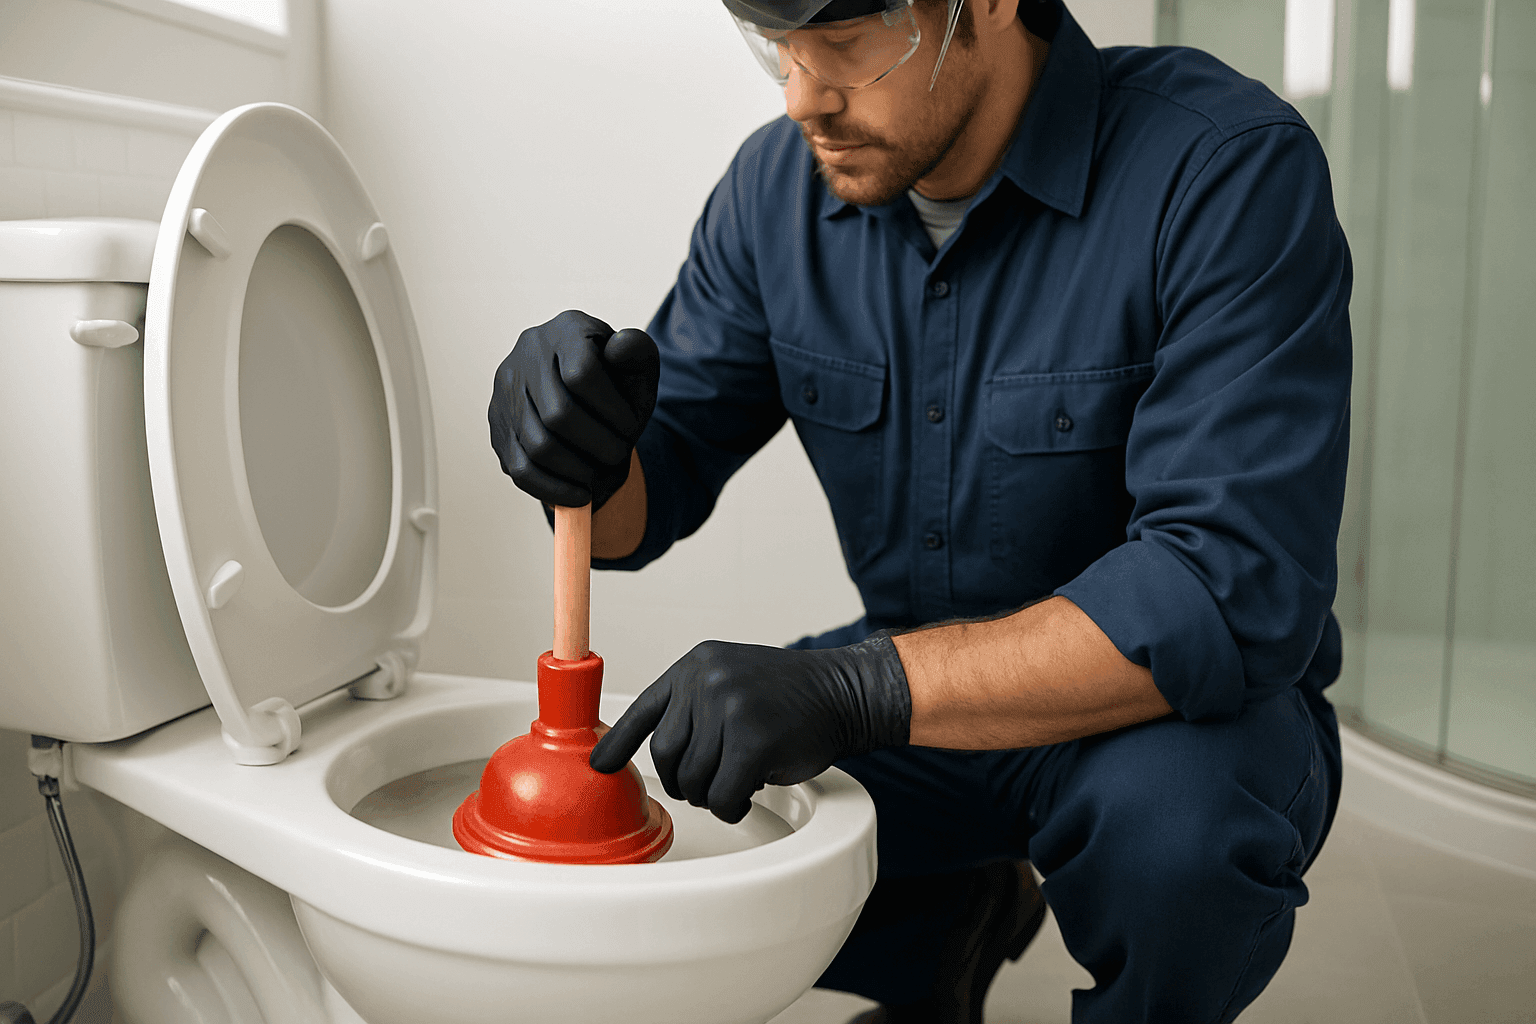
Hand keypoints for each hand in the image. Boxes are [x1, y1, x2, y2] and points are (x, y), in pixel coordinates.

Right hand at [489, 310, 659, 508]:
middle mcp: (528, 353)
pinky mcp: (498, 426)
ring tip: (601, 475)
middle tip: (618, 456)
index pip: (583, 374)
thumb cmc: (617, 384)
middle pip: (559, 415)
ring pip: (538, 446)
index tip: (631, 428)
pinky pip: (520, 469)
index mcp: (567, 330)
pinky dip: (553, 490)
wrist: (586, 398)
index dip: (613, 412)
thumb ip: (638, 355)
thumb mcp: (638, 367)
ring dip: (578, 472)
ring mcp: (506, 390)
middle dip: (598, 446)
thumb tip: (621, 348)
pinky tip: (580, 496)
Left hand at [590, 634, 911, 823]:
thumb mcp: (731, 680)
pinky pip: (722, 796)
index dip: (618, 742)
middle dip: (686, 780)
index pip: (645, 709)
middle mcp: (706, 680)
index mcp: (696, 664)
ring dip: (715, 793)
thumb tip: (654, 750)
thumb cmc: (790, 696)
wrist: (844, 691)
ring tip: (742, 777)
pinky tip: (751, 792)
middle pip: (666, 756)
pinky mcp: (753, 741)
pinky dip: (732, 806)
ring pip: (693, 781)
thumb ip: (693, 705)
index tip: (599, 765)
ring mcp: (729, 707)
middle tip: (714, 779)